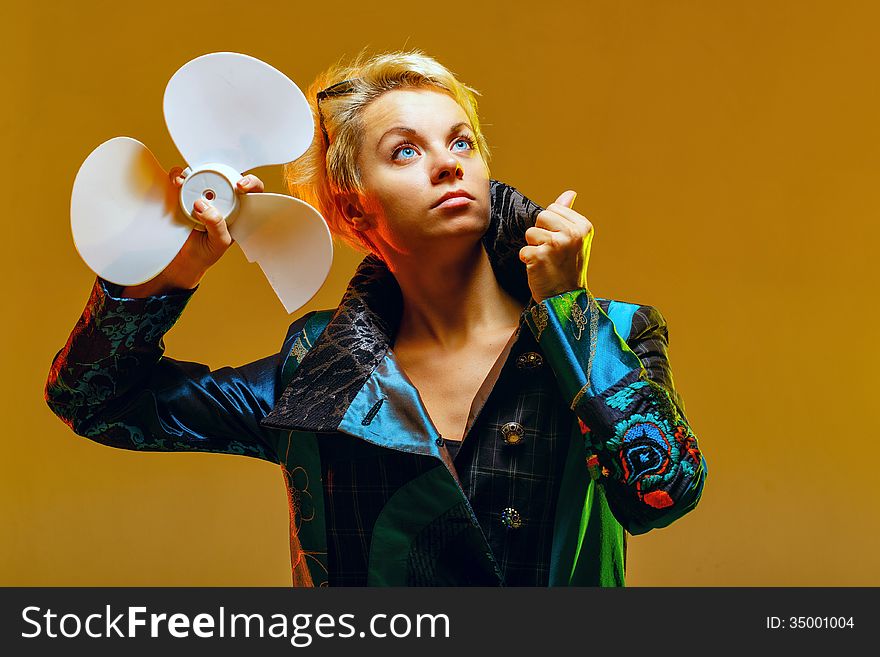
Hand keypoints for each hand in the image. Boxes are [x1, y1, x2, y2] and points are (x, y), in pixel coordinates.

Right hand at [120, 169, 263, 296]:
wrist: (183, 260)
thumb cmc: (207, 252)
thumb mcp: (218, 242)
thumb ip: (216, 224)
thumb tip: (203, 204)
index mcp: (237, 210)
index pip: (251, 191)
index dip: (250, 183)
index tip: (241, 185)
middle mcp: (221, 199)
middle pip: (224, 176)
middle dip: (215, 173)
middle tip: (204, 179)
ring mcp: (203, 195)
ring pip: (201, 175)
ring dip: (192, 174)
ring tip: (183, 183)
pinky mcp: (184, 194)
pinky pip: (182, 179)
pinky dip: (178, 177)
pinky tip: (177, 183)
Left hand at [519, 190, 593, 301]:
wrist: (566, 300)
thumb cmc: (568, 267)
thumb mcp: (575, 239)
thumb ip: (569, 214)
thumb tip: (570, 193)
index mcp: (583, 226)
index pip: (553, 209)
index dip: (551, 226)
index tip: (561, 245)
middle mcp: (572, 233)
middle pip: (541, 216)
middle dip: (541, 233)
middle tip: (552, 253)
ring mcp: (556, 244)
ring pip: (530, 232)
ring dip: (533, 248)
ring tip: (546, 261)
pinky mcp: (540, 256)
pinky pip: (523, 250)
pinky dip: (527, 261)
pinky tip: (540, 270)